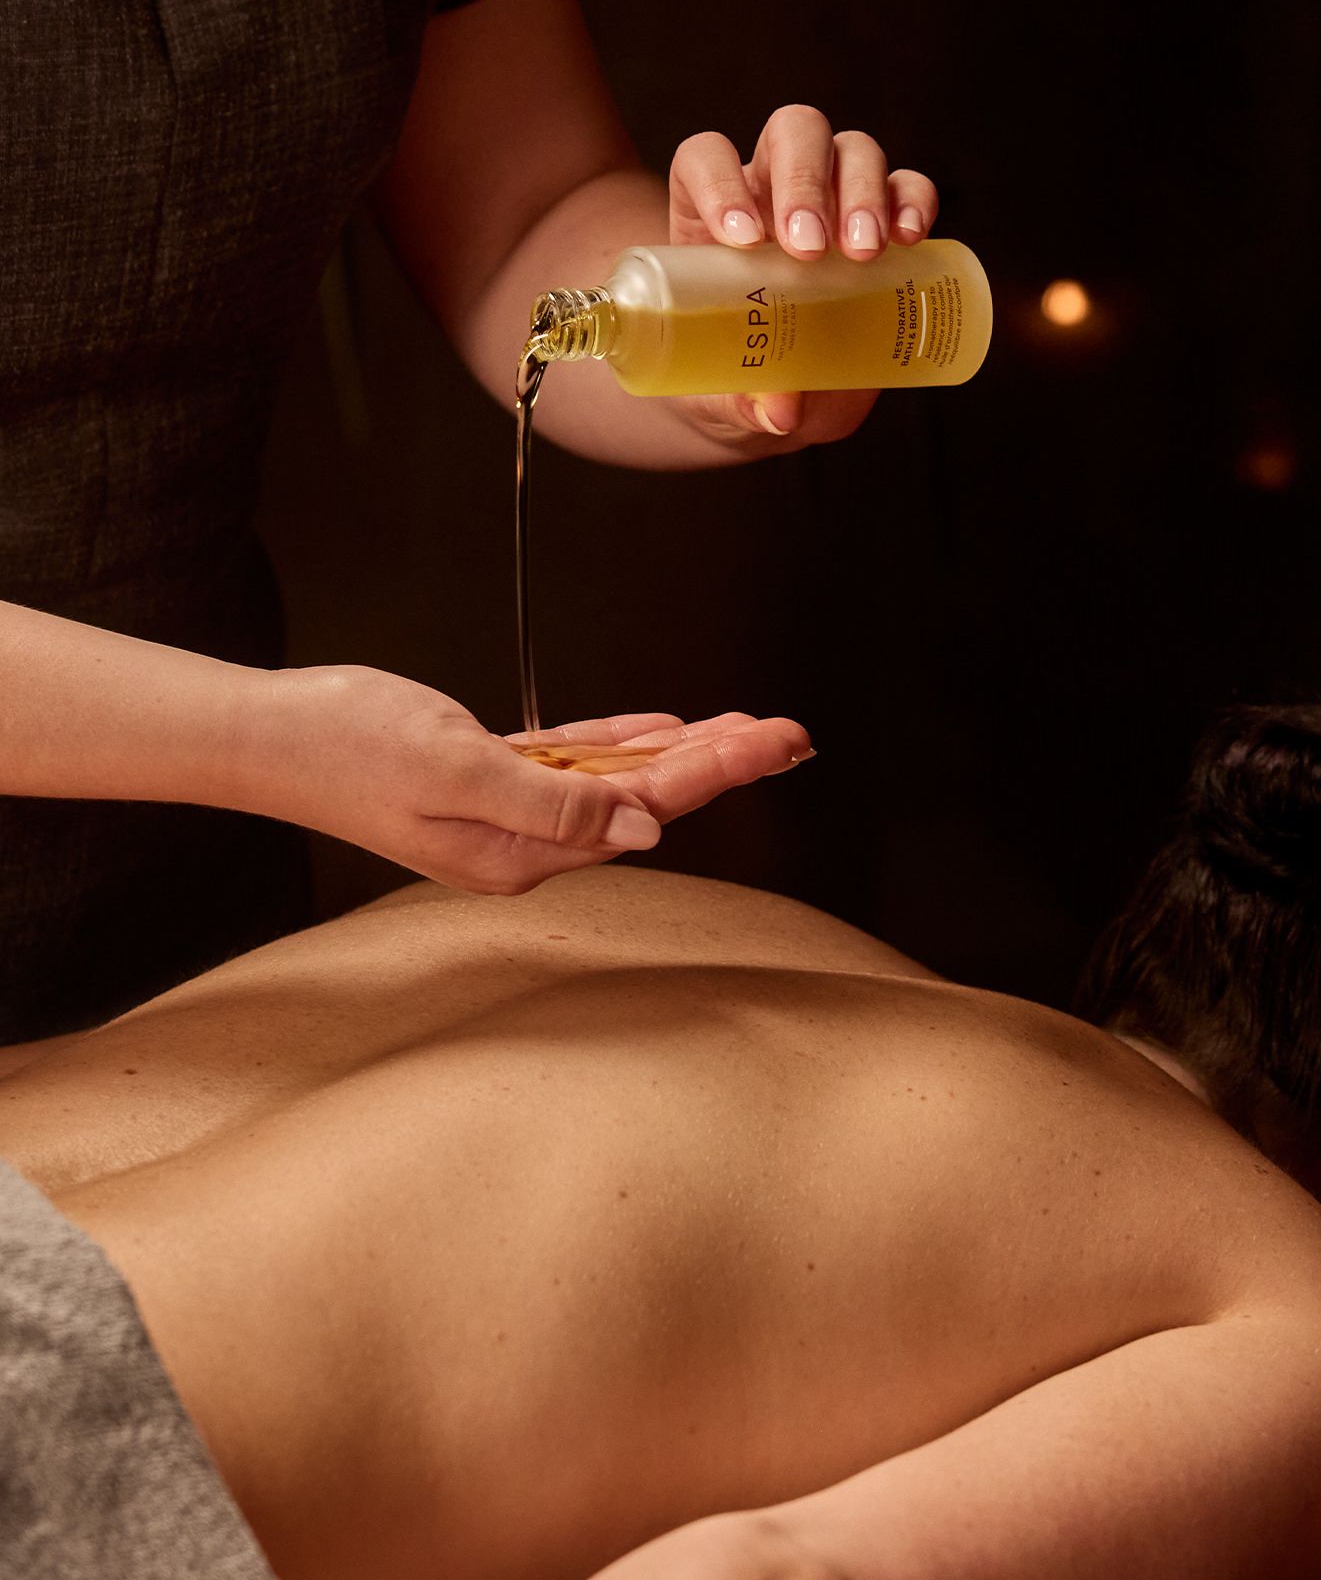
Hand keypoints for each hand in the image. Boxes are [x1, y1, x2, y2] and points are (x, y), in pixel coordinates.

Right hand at [254, 667, 811, 894]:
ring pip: (618, 778)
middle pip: (647, 797)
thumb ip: (555, 803)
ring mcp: (505, 812)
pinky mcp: (487, 777)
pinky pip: (573, 762)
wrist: (269, 733)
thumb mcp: (458, 771)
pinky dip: (622, 743)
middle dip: (723, 761)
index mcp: (521, 852)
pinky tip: (668, 730)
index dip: (717, 770)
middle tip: (793, 732)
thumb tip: (646, 825)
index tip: (776, 742)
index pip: (646, 808)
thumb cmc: (349, 747)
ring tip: (750, 728)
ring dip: (685, 749)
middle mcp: (523, 842)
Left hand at [666, 103, 938, 444]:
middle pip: (791, 133)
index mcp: (711, 213)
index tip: (743, 240)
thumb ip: (743, 400)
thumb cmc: (735, 378)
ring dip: (861, 190)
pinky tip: (912, 237)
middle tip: (812, 249)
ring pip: (849, 148)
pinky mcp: (883, 218)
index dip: (720, 182)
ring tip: (864, 253)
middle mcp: (771, 186)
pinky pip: (906, 184)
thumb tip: (781, 410)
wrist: (779, 392)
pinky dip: (915, 199)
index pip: (706, 159)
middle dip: (804, 182)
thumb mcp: (725, 396)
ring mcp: (831, 195)